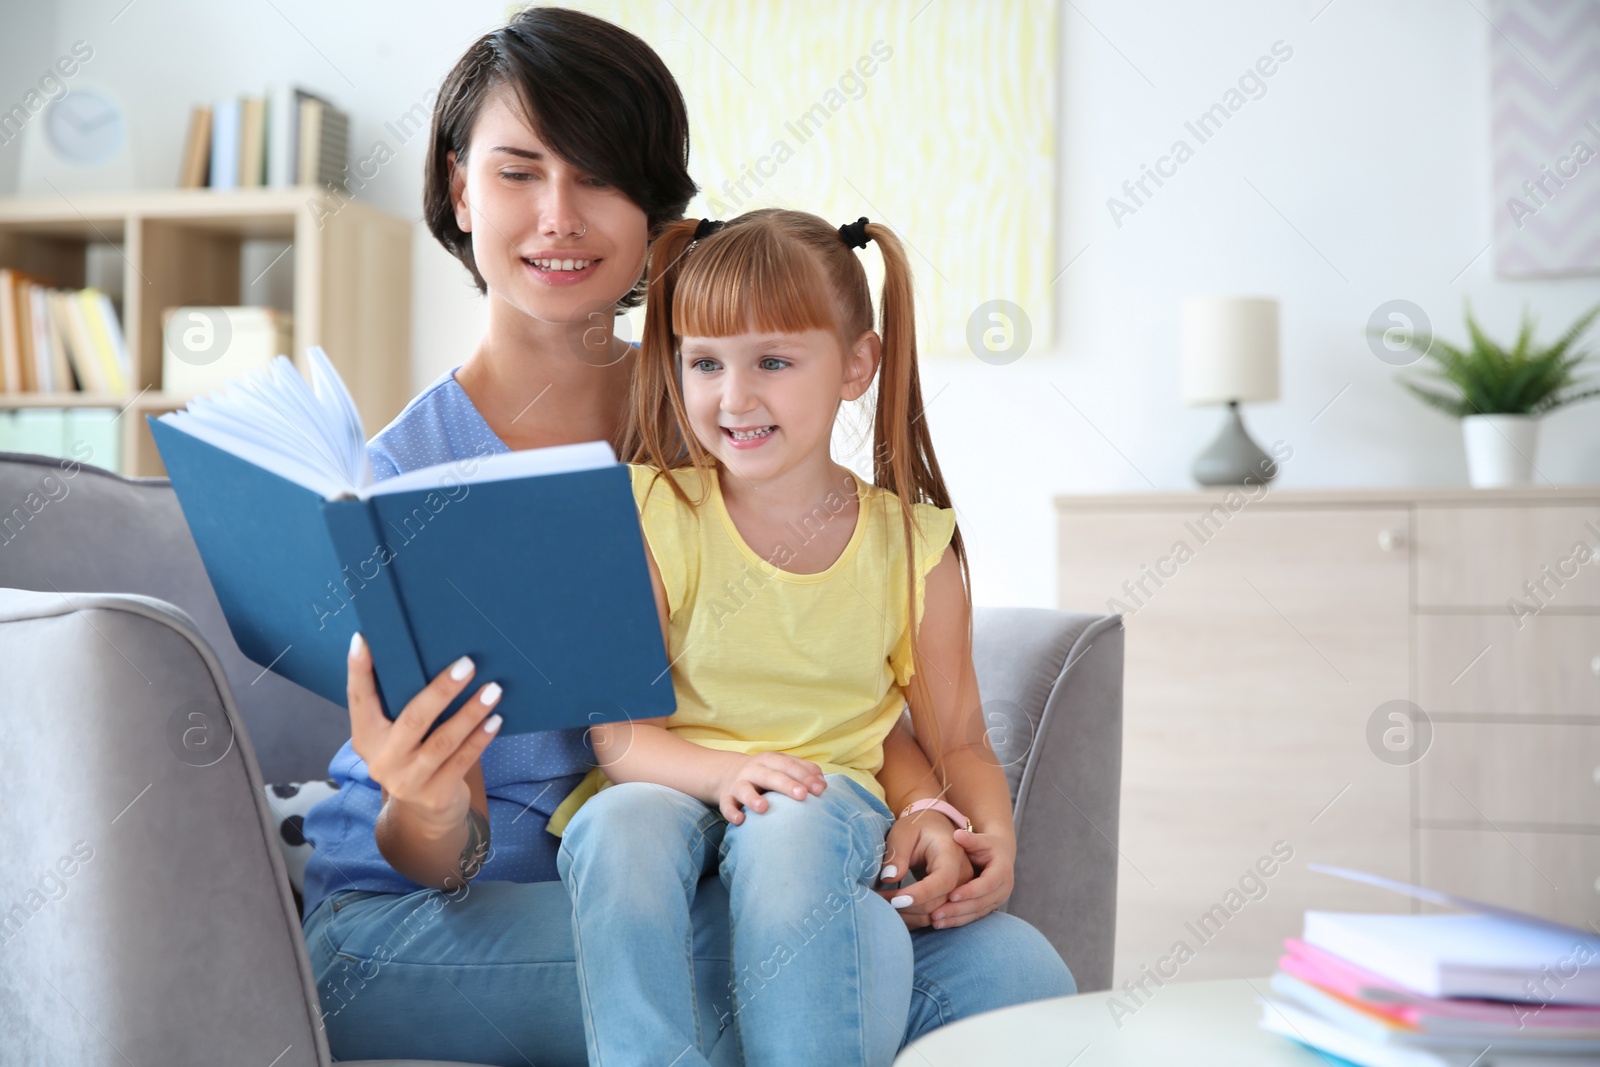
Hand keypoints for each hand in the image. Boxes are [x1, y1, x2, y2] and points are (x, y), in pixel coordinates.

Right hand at [347, 633, 503, 834]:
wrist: (422, 817)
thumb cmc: (412, 757)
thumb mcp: (394, 737)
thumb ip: (398, 706)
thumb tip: (424, 653)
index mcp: (366, 738)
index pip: (358, 699)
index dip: (359, 670)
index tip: (364, 639)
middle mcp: (383, 760)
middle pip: (413, 719)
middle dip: (441, 690)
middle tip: (467, 664)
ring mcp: (409, 781)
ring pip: (444, 741)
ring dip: (471, 712)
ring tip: (493, 689)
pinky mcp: (435, 795)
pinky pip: (462, 761)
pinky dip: (480, 738)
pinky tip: (495, 719)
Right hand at [716, 752, 825, 823]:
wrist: (727, 773)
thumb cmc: (766, 773)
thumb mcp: (782, 766)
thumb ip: (803, 771)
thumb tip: (823, 785)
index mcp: (771, 760)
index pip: (789, 765)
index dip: (805, 776)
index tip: (821, 790)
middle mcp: (754, 769)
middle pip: (771, 775)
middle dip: (787, 785)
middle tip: (802, 795)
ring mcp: (738, 783)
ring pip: (745, 789)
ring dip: (753, 798)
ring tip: (764, 808)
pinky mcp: (726, 798)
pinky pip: (727, 805)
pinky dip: (732, 812)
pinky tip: (740, 820)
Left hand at [877, 811, 974, 929]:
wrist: (934, 830)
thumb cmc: (917, 829)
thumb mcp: (903, 833)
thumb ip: (897, 853)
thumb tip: (889, 878)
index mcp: (951, 853)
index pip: (943, 880)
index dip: (921, 894)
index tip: (895, 901)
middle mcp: (963, 874)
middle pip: (939, 903)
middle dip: (907, 907)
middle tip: (878, 900)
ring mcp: (962, 890)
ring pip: (937, 915)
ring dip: (908, 916)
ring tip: (884, 906)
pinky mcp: (955, 901)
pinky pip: (937, 919)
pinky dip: (914, 920)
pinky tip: (896, 913)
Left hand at [930, 827, 1016, 928]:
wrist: (999, 855)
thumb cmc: (986, 844)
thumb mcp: (980, 839)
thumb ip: (970, 838)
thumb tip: (958, 835)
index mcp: (1002, 871)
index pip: (987, 884)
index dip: (970, 890)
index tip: (951, 894)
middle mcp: (1003, 889)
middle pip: (980, 903)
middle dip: (958, 909)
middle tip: (935, 913)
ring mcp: (997, 901)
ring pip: (976, 913)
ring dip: (955, 918)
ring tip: (934, 921)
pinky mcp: (989, 908)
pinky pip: (973, 917)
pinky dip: (956, 921)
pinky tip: (939, 924)